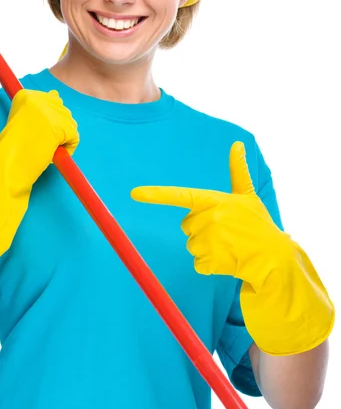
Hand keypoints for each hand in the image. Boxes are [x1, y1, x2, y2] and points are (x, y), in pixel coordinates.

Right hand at [0, 89, 79, 189]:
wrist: (9, 160)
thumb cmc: (10, 146)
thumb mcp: (19, 120)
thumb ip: (37, 108)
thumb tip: (56, 94)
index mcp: (25, 96)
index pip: (48, 99)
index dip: (46, 118)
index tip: (39, 129)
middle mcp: (40, 98)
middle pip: (60, 110)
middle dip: (56, 126)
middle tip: (41, 140)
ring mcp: (53, 112)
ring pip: (69, 124)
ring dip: (62, 138)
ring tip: (44, 147)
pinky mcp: (64, 126)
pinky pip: (74, 138)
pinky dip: (67, 149)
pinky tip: (52, 153)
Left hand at [131, 142, 333, 354]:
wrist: (273, 257)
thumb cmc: (258, 224)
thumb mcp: (248, 195)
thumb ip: (238, 170)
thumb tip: (237, 144)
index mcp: (213, 200)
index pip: (179, 195)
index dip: (155, 195)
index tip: (134, 193)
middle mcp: (208, 219)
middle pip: (187, 225)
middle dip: (201, 228)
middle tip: (225, 231)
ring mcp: (208, 241)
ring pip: (192, 245)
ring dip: (206, 247)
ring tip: (229, 246)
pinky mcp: (209, 261)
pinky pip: (198, 263)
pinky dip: (209, 264)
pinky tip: (227, 260)